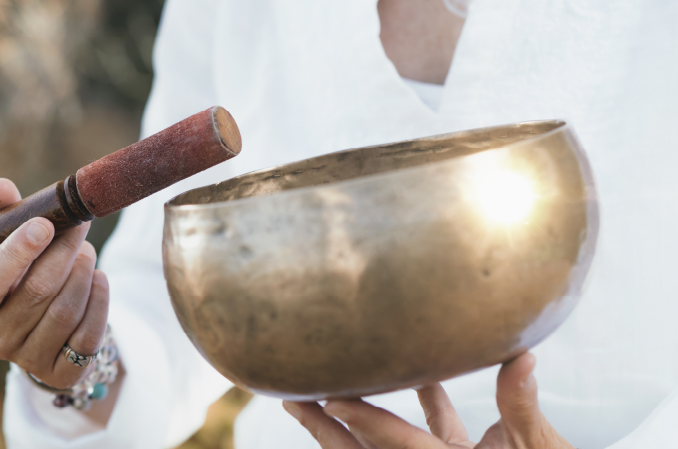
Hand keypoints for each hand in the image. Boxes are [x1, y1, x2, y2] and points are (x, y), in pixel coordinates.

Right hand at [0, 178, 109, 390]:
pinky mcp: (62, 373)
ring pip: (65, 310)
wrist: (44, 334)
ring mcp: (29, 359)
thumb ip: (2, 218)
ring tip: (86, 252)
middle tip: (80, 226)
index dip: (16, 253)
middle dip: (63, 252)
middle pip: (37, 290)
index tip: (42, 224)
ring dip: (82, 273)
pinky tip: (99, 280)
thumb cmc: (22, 280)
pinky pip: (88, 335)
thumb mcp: (7, 251)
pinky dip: (99, 301)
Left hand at [283, 353, 573, 448]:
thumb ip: (523, 405)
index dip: (361, 420)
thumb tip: (521, 355)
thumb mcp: (542, 447)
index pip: (399, 442)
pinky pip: (429, 429)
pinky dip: (422, 402)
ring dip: (355, 417)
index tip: (324, 396)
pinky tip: (416, 370)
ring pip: (389, 440)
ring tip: (322, 388)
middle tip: (291, 399)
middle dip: (327, 428)